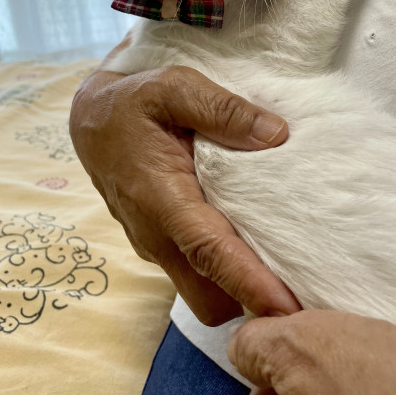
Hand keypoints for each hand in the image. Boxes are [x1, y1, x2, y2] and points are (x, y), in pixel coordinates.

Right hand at [70, 61, 300, 324]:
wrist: (92, 120)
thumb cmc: (136, 102)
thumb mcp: (175, 86)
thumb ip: (224, 109)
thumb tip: (277, 134)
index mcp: (160, 196)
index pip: (209, 252)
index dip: (248, 283)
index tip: (286, 308)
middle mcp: (156, 234)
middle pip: (209, 298)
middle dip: (251, 303)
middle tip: (303, 289)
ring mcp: (157, 247)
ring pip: (204, 295)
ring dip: (241, 294)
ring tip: (289, 272)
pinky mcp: (162, 248)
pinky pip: (199, 279)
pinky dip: (228, 277)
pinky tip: (258, 249)